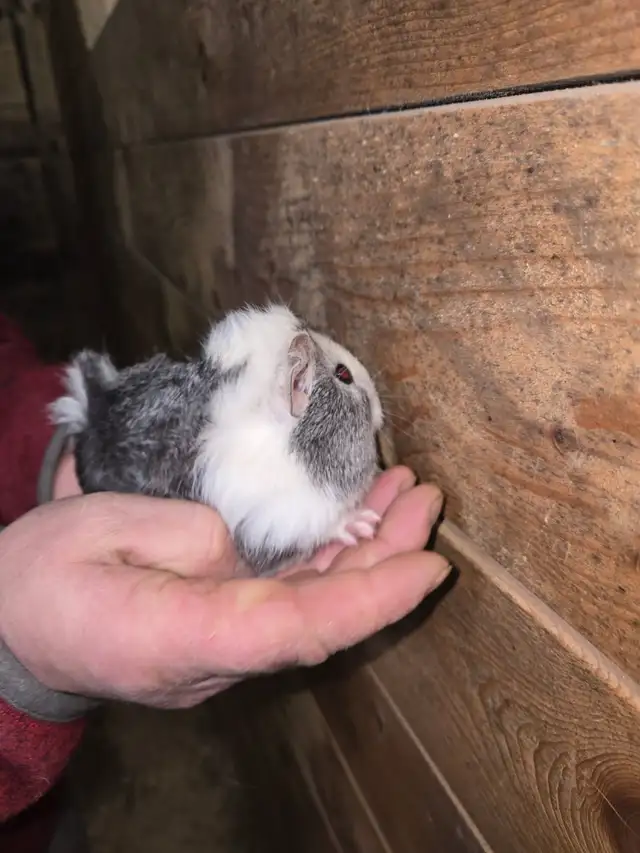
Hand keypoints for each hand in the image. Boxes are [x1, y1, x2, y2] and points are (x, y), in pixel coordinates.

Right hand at [0, 467, 448, 707]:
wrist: (9, 626)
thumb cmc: (43, 574)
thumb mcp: (103, 527)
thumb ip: (190, 535)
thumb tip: (248, 545)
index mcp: (183, 636)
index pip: (301, 627)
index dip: (372, 598)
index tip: (429, 564)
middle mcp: (216, 656)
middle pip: (323, 617)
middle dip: (387, 559)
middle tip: (425, 498)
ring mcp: (222, 649)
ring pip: (314, 608)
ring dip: (366, 554)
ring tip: (404, 496)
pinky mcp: (221, 629)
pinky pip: (290, 600)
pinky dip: (331, 562)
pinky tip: (355, 523)